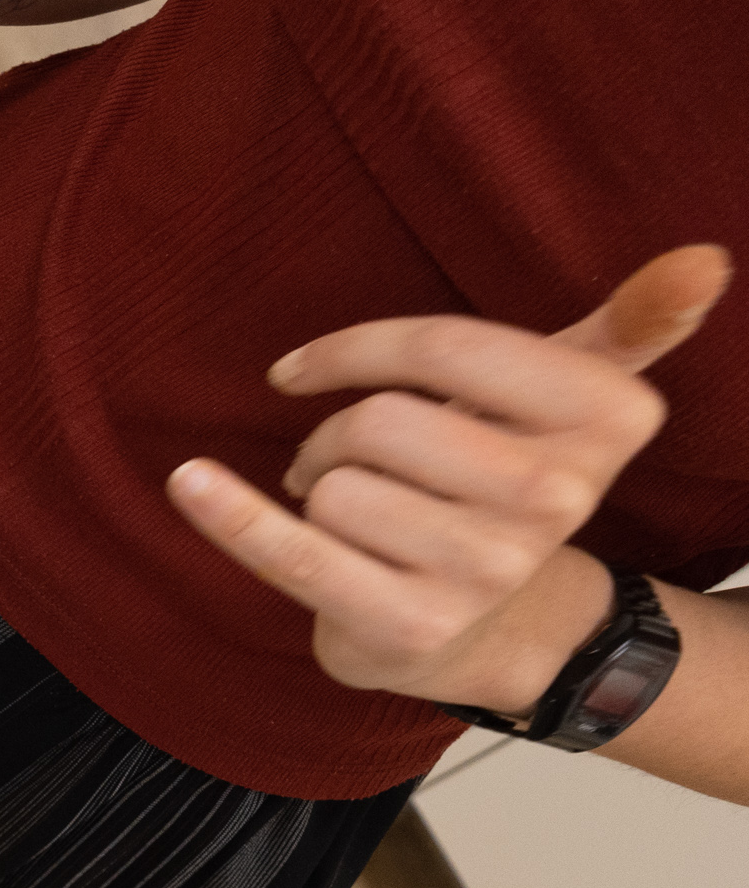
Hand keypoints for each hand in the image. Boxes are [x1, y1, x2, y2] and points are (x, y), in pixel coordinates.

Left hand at [167, 245, 725, 711]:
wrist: (493, 628)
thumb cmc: (509, 486)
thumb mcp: (579, 399)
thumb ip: (630, 328)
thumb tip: (705, 259)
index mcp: (605, 421)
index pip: (445, 349)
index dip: (356, 350)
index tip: (305, 367)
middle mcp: (556, 498)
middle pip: (382, 420)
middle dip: (338, 434)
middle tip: (346, 463)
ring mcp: (480, 569)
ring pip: (335, 485)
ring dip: (313, 491)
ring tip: (348, 516)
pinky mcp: (403, 623)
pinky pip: (291, 553)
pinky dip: (229, 516)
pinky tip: (189, 483)